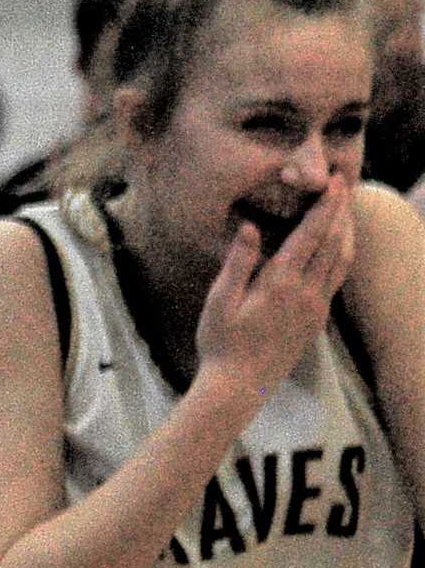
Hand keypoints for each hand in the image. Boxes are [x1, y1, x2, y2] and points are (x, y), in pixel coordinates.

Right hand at [194, 180, 356, 400]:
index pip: (311, 235)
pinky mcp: (318, 319)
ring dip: (347, 231)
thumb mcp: (218, 302)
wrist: (239, 386)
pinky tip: (339, 247)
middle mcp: (306, 292)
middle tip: (345, 185)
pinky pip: (338, 278)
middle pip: (334, 242)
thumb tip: (251, 227)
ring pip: (343, 260)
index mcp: (280, 283)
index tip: (335, 181)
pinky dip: (343, 255)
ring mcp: (316, 307)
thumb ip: (238, 263)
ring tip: (346, 210)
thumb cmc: (220, 343)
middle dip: (341, 211)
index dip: (326, 205)